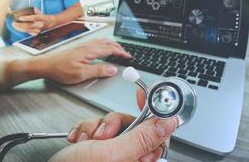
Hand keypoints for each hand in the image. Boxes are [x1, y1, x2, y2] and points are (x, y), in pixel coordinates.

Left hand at [12, 9, 53, 35]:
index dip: (26, 18)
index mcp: (41, 17)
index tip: (20, 18)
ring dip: (19, 28)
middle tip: (13, 23)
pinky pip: (28, 32)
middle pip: (28, 25)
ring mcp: (38, 30)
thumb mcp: (37, 11)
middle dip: (19, 24)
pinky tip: (18, 28)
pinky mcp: (36, 33)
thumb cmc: (41, 16)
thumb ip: (31, 10)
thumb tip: (22, 9)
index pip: (34, 18)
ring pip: (27, 30)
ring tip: (14, 25)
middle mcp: (40, 24)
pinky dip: (22, 30)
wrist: (49, 22)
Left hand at [37, 39, 130, 84]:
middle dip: (118, 47)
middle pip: (107, 43)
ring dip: (111, 45)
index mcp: (90, 51)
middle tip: (125, 54)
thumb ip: (99, 70)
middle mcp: (87, 46)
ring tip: (117, 50)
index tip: (128, 56)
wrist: (46, 65)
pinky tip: (102, 50)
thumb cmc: (61, 69)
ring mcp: (83, 46)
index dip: (121, 52)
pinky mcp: (79, 48)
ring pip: (102, 42)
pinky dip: (104, 45)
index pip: (110, 49)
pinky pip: (96, 43)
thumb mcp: (82, 74)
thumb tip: (113, 69)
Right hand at [49, 90, 177, 161]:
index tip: (141, 94)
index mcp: (139, 160)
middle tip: (104, 134)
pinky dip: (86, 129)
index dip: (151, 111)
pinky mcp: (98, 146)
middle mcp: (128, 157)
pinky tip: (79, 140)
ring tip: (87, 142)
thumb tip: (169, 122)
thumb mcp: (114, 154)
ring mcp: (112, 151)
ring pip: (113, 123)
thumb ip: (143, 138)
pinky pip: (98, 126)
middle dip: (113, 123)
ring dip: (96, 127)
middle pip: (132, 124)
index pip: (157, 131)